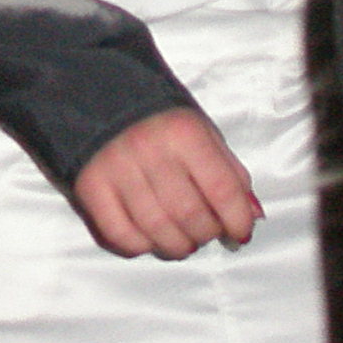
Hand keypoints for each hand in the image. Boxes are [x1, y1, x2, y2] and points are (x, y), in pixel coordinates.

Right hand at [70, 107, 259, 259]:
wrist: (100, 96)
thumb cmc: (161, 120)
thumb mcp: (203, 132)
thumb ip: (230, 172)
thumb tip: (252, 216)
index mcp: (184, 132)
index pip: (222, 189)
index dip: (237, 220)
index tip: (240, 232)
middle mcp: (150, 150)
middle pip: (190, 215)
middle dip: (207, 234)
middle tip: (207, 232)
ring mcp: (116, 170)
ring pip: (157, 231)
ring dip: (178, 246)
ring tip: (183, 240)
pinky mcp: (90, 187)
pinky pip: (121, 235)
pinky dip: (142, 246)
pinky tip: (150, 237)